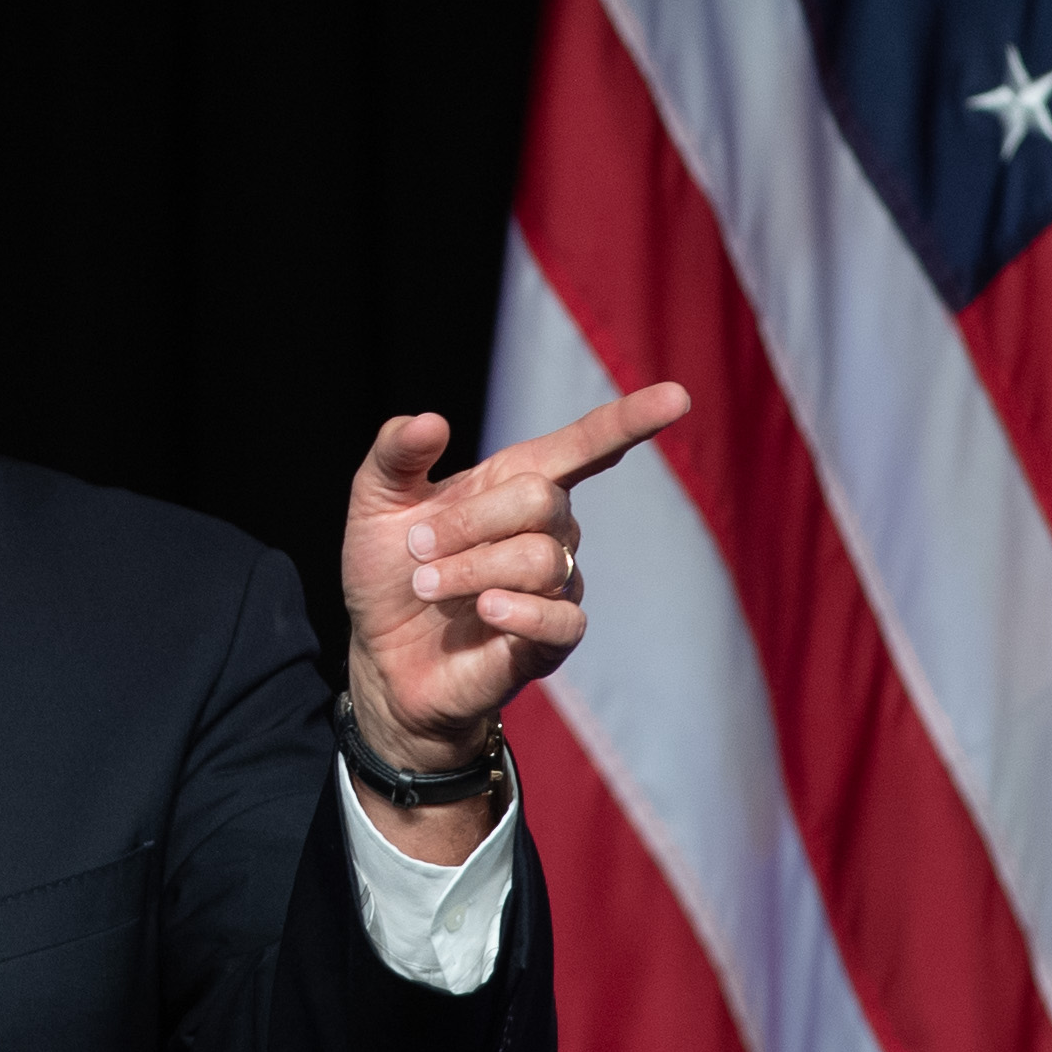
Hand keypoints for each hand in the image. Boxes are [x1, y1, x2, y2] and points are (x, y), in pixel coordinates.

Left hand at [341, 383, 690, 778]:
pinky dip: (518, 612)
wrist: (381, 654)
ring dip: (470, 571)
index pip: (585, 446)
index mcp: (516, 484)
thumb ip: (396, 454)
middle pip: (542, 500)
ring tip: (427, 586)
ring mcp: (557, 586)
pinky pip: (561, 619)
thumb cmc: (389, 571)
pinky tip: (484, 612)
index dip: (630, 421)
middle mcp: (550, 530)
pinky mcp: (553, 641)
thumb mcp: (375, 503)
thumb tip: (432, 420)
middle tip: (418, 548)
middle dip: (469, 522)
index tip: (676, 398)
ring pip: (542, 560)